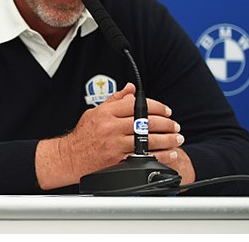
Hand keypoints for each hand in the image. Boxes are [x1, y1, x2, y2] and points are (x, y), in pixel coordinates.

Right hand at [35, 83, 186, 189]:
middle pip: (146, 122)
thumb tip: (131, 88)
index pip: (136, 105)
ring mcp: (115, 144)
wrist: (70, 157)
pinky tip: (170, 153)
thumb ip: (115, 100)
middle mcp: (110, 127)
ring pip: (148, 140)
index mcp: (106, 113)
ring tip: (177, 138)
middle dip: (166, 123)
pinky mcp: (118, 160)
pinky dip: (161, 155)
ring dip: (168, 139)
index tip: (166, 110)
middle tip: (175, 125)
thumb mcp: (95, 112)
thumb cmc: (83, 135)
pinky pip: (145, 157)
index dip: (156, 106)